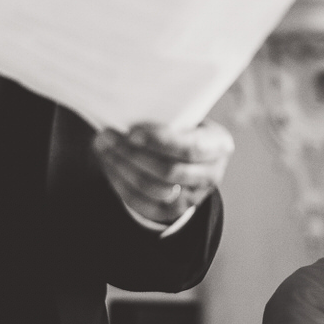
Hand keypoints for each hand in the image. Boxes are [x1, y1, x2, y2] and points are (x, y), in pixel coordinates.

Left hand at [93, 118, 233, 224]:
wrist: (191, 156)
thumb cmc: (183, 128)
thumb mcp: (187, 117)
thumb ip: (167, 115)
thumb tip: (125, 111)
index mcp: (219, 145)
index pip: (190, 148)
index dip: (160, 142)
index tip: (132, 132)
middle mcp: (212, 175)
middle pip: (170, 172)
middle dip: (134, 154)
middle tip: (107, 137)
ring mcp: (194, 197)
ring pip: (153, 189)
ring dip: (123, 168)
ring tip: (103, 148)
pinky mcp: (172, 212)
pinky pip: (142, 203)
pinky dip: (121, 183)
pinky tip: (109, 165)